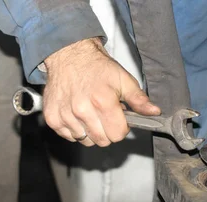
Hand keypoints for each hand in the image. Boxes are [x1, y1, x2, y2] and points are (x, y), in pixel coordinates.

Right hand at [42, 38, 160, 146]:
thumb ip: (139, 100)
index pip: (118, 135)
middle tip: (104, 115)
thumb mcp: (123, 80)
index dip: (121, 127)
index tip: (118, 118)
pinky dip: (75, 129)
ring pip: (85, 141)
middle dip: (107, 131)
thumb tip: (154, 112)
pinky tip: (77, 114)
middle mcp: (82, 111)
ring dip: (90, 131)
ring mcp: (66, 115)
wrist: (69, 55)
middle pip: (102, 141)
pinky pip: (69, 136)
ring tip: (90, 113)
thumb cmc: (97, 68)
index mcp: (103, 102)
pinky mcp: (52, 118)